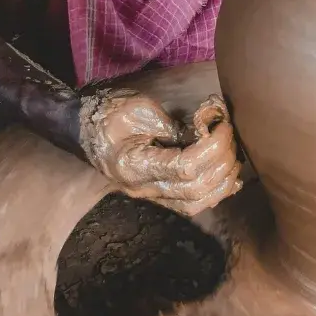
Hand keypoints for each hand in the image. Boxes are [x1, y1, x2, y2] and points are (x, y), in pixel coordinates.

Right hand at [80, 87, 240, 215]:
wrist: (81, 128)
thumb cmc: (107, 113)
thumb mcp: (139, 110)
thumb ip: (173, 127)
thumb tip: (206, 135)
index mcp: (134, 166)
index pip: (185, 167)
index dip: (212, 147)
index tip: (222, 126)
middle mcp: (142, 188)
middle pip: (194, 189)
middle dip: (222, 162)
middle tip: (230, 137)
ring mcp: (149, 195)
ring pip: (195, 204)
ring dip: (222, 182)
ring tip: (233, 157)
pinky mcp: (157, 194)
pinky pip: (190, 204)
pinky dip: (214, 193)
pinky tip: (229, 179)